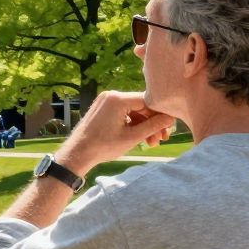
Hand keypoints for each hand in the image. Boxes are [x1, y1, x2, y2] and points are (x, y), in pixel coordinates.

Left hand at [54, 91, 175, 176]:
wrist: (78, 153)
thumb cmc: (103, 146)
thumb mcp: (133, 137)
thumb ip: (153, 126)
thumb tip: (171, 118)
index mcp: (118, 99)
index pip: (148, 101)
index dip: (161, 114)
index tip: (169, 128)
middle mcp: (112, 95)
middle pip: (141, 106)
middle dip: (152, 123)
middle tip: (161, 139)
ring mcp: (106, 101)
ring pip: (134, 111)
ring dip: (143, 126)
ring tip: (151, 143)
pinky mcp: (103, 108)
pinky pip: (124, 113)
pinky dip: (132, 124)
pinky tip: (140, 138)